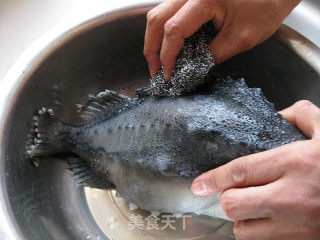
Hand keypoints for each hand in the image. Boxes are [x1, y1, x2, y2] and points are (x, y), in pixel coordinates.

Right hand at [144, 0, 300, 80]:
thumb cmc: (266, 6)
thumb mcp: (241, 38)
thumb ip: (213, 55)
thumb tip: (192, 70)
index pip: (174, 30)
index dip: (167, 56)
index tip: (168, 74)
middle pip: (156, 18)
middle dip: (152, 48)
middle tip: (155, 70)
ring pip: (159, 13)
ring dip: (155, 39)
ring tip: (159, 61)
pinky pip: (169, 11)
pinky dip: (165, 31)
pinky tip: (168, 46)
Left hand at [191, 100, 319, 239]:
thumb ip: (301, 115)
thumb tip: (279, 114)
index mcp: (295, 162)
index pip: (240, 171)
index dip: (214, 178)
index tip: (198, 185)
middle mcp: (292, 196)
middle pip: (234, 205)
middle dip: (227, 199)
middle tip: (234, 191)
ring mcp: (298, 224)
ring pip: (245, 230)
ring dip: (242, 219)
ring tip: (253, 206)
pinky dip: (258, 232)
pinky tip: (268, 219)